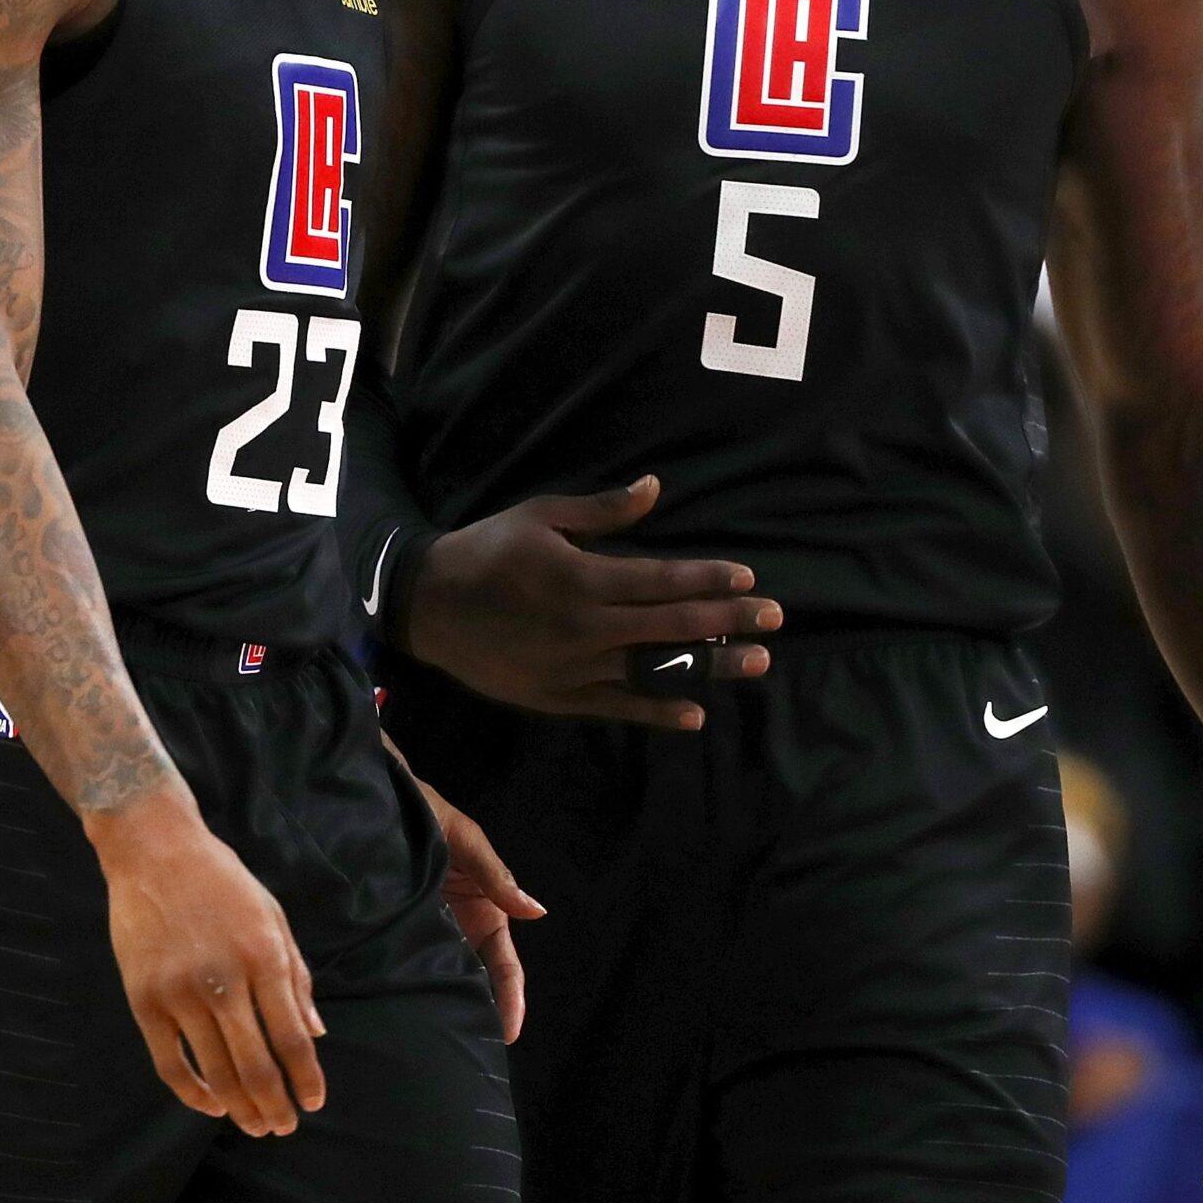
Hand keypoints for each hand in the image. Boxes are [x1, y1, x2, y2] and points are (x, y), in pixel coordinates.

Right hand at [90, 787, 324, 1136]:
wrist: (155, 851)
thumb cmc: (223, 881)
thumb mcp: (272, 916)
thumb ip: (295, 976)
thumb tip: (316, 1033)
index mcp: (263, 956)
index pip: (291, 1037)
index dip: (306, 1078)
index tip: (314, 1103)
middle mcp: (224, 980)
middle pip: (256, 1064)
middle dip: (275, 1105)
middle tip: (284, 1128)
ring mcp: (179, 993)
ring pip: (215, 1070)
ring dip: (239, 1107)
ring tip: (254, 1126)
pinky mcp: (144, 1000)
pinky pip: (169, 1062)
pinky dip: (192, 1092)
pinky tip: (211, 1105)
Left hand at [384, 733, 543, 1040]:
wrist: (376, 796)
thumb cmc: (426, 811)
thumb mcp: (465, 840)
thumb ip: (497, 876)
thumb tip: (537, 910)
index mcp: (485, 911)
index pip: (505, 968)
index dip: (510, 1001)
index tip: (507, 1035)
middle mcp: (458, 928)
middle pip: (474, 983)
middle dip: (476, 1016)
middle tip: (470, 1055)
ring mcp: (425, 932)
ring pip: (440, 981)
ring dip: (442, 1009)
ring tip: (439, 1048)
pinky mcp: (393, 930)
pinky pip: (405, 967)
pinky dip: (408, 991)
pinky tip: (400, 1017)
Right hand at [407, 473, 780, 729]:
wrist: (427, 607)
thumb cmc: (487, 551)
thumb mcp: (540, 515)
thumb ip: (602, 511)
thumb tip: (655, 488)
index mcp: (581, 578)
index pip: (660, 580)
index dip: (707, 579)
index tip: (748, 578)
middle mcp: (585, 628)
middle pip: (670, 625)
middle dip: (728, 620)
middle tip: (776, 618)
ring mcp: (573, 669)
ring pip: (653, 669)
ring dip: (708, 667)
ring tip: (756, 664)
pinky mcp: (559, 697)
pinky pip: (617, 707)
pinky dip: (656, 712)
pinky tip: (696, 713)